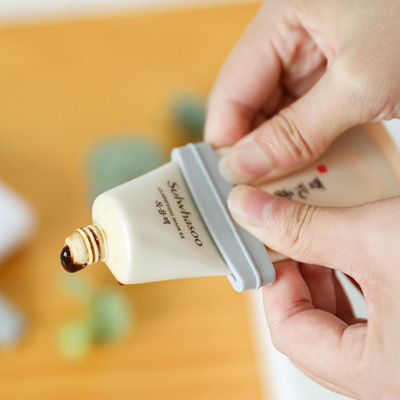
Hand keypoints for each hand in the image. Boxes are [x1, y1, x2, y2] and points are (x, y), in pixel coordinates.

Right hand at [205, 0, 399, 183]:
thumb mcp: (359, 84)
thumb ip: (293, 131)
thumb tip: (240, 168)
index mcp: (280, 20)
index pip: (230, 92)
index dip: (227, 142)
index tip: (233, 186)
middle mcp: (289, 39)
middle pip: (251, 108)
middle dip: (256, 152)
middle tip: (262, 196)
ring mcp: (313, 59)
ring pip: (278, 118)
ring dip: (283, 153)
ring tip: (289, 189)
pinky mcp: (335, 77)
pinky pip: (306, 118)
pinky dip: (308, 146)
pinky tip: (315, 169)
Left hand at [228, 185, 399, 398]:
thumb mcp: (374, 238)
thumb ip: (303, 227)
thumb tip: (247, 209)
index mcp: (376, 373)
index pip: (288, 333)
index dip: (273, 282)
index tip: (271, 244)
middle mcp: (390, 379)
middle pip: (313, 332)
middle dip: (300, 279)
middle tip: (295, 240)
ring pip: (343, 328)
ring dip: (328, 282)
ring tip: (328, 244)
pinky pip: (372, 323)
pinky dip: (357, 288)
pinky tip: (360, 259)